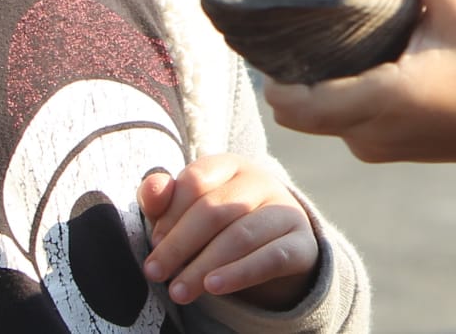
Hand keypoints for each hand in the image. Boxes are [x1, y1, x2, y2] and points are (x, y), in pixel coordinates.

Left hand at [139, 155, 319, 309]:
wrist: (276, 249)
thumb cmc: (218, 227)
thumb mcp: (186, 211)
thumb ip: (163, 200)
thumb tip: (153, 189)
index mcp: (229, 165)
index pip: (196, 180)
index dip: (170, 213)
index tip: (154, 243)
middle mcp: (261, 180)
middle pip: (216, 210)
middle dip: (180, 245)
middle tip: (155, 274)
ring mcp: (285, 210)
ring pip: (241, 235)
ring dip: (204, 265)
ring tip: (179, 291)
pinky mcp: (302, 243)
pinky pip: (272, 259)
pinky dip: (240, 273)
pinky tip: (214, 287)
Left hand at [265, 0, 455, 173]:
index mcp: (383, 98)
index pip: (297, 104)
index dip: (273, 75)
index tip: (270, 35)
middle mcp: (368, 131)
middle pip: (294, 112)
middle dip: (283, 75)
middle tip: (290, 27)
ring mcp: (371, 146)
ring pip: (313, 120)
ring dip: (309, 86)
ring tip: (319, 40)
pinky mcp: (377, 149)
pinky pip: (336, 124)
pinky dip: (331, 98)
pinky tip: (349, 64)